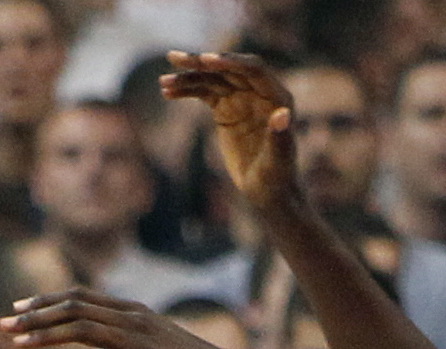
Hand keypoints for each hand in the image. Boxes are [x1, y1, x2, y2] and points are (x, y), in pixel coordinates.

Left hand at [4, 288, 247, 348]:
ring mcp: (136, 339)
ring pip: (80, 328)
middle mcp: (130, 318)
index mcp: (132, 310)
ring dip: (44, 335)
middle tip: (6, 324)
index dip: (46, 300)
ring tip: (17, 344)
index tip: (20, 307)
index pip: (80, 296)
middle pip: (72, 307)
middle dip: (35, 314)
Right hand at [161, 51, 301, 215]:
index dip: (229, 62)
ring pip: (211, 78)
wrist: (267, 193)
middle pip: (227, 68)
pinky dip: (185, 90)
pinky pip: (202, 92)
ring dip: (187, 77)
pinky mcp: (225, 108)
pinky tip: (166, 91)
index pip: (252, 69)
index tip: (205, 61)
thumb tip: (282, 114)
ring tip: (163, 83)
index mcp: (276, 97)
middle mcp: (258, 91)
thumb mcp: (278, 161)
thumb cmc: (277, 179)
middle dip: (201, 63)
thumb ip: (280, 137)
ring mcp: (240, 97)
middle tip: (175, 60)